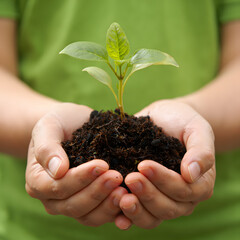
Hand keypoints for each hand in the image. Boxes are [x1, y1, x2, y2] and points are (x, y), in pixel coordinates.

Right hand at [25, 103, 126, 226]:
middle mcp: (53, 198)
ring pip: (88, 215)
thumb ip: (47, 147)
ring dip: (107, 205)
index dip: (79, 179)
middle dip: (96, 192)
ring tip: (125, 191)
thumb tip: (58, 171)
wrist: (73, 125)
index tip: (101, 165)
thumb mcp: (49, 126)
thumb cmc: (60, 123)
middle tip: (116, 176)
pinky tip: (128, 200)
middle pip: (73, 205)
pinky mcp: (91, 203)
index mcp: (38, 181)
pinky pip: (101, 214)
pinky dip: (115, 211)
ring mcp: (72, 202)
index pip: (56, 187)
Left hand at [115, 100, 214, 228]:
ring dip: (136, 210)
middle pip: (167, 208)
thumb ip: (201, 151)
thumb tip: (191, 174)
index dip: (164, 181)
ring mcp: (162, 199)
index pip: (184, 190)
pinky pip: (137, 215)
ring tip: (120, 197)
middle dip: (148, 195)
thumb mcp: (197, 130)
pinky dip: (127, 217)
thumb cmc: (183, 122)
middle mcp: (181, 197)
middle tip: (131, 178)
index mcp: (199, 183)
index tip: (144, 165)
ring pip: (152, 217)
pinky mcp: (144, 198)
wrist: (164, 118)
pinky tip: (116, 216)